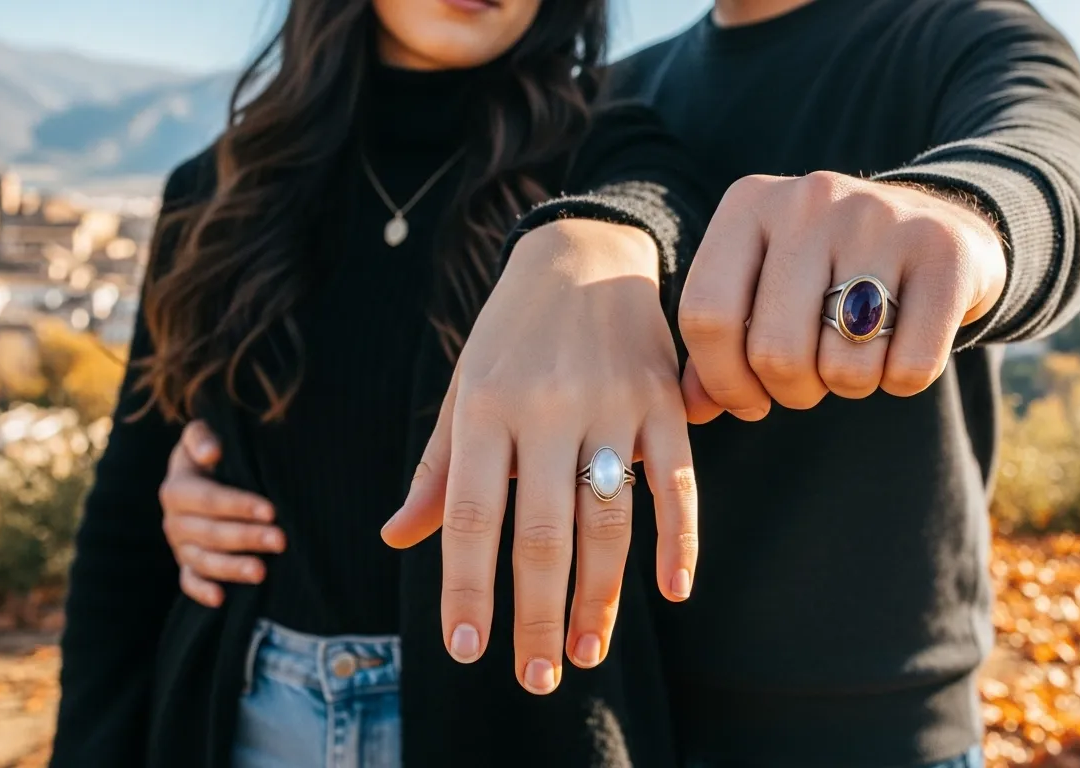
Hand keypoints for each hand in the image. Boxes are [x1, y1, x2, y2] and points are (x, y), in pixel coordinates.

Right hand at [159, 421, 284, 606]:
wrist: (202, 476)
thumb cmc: (212, 454)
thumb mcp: (203, 436)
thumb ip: (201, 437)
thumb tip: (212, 452)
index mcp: (177, 489)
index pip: (207, 499)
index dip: (238, 505)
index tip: (271, 510)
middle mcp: (174, 521)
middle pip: (210, 533)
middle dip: (247, 537)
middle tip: (281, 540)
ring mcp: (180, 546)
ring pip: (202, 561)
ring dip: (232, 568)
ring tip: (262, 572)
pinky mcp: (186, 565)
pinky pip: (189, 582)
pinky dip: (202, 592)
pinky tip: (222, 599)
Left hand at [382, 220, 697, 694]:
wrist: (583, 252)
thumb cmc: (508, 333)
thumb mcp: (462, 388)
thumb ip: (438, 468)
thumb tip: (398, 538)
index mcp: (485, 404)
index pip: (474, 515)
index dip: (469, 588)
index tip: (468, 651)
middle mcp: (548, 406)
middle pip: (543, 532)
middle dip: (537, 614)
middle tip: (537, 678)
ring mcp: (613, 403)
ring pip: (609, 518)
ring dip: (601, 595)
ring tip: (588, 650)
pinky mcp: (664, 402)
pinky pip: (677, 481)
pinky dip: (681, 538)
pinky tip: (672, 590)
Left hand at [677, 172, 1006, 422]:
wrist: (944, 226)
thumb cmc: (831, 273)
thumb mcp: (764, 288)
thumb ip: (721, 343)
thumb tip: (693, 409)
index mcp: (749, 203)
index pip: (706, 315)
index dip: (724, 381)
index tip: (751, 400)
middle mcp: (810, 199)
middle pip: (775, 352)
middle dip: (792, 392)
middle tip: (813, 380)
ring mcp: (881, 219)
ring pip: (844, 367)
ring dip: (850, 386)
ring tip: (859, 353)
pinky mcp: (946, 253)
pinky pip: (910, 368)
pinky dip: (902, 381)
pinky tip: (903, 346)